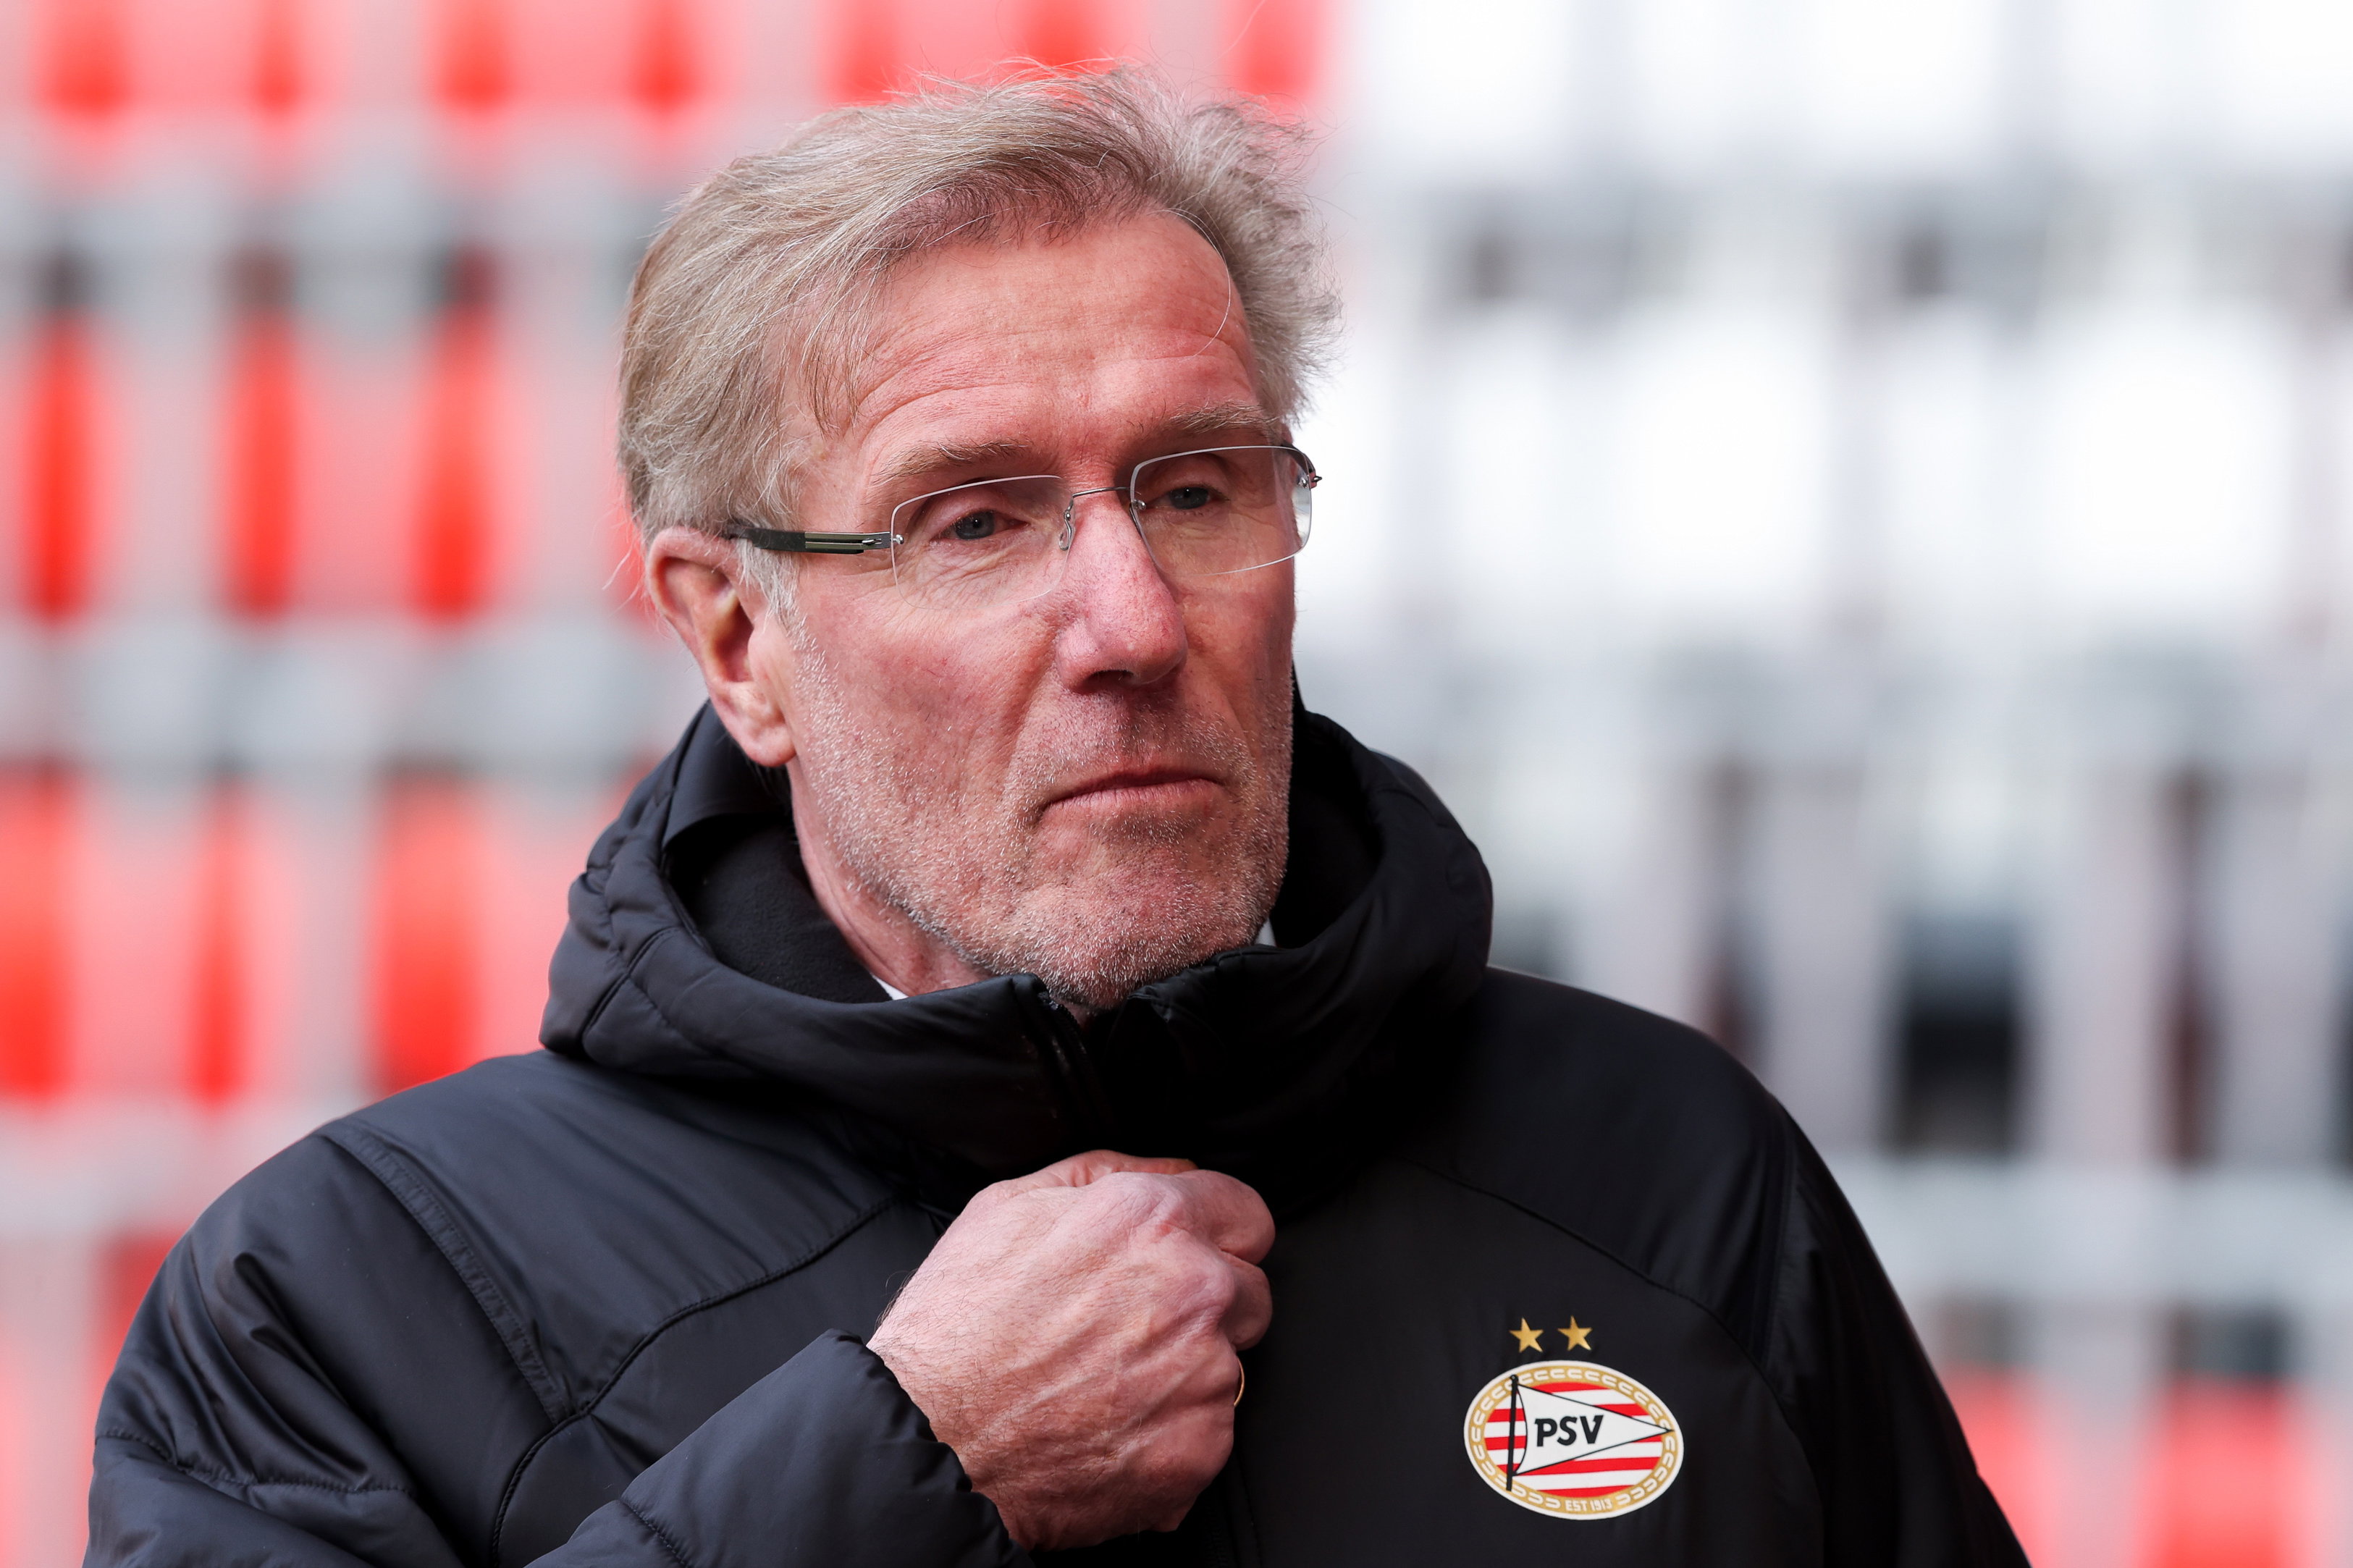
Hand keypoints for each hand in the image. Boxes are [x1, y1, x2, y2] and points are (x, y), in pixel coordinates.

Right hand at [866, 1150, 1274, 1551]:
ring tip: (1103, 1387)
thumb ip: (1107, 1174)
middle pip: (1251, 1292)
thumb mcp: (1009, 1206)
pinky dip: (1170, 1438)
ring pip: (1230, 1367)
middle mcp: (1195, 1290)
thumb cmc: (956, 1327)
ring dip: (1186, 1376)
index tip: (1193, 1259)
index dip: (1217, 1236)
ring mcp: (1205, 1374)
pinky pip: (1210, 1434)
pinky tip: (1107, 1430)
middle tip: (1132, 1331)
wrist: (927, 1442)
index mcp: (1155, 1220)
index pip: (1248, 1213)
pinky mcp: (1200, 1448)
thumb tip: (1174, 1171)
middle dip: (1206, 1308)